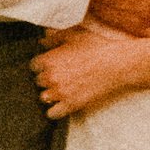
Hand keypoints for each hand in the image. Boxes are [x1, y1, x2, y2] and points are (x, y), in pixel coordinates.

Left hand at [32, 27, 146, 118]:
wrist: (116, 64)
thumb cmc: (97, 47)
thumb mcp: (75, 35)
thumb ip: (55, 37)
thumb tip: (43, 38)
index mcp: (49, 59)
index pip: (34, 66)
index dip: (42, 66)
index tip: (49, 66)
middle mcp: (51, 77)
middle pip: (38, 82)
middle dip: (47, 79)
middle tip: (59, 77)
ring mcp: (60, 92)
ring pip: (44, 97)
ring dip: (50, 94)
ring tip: (60, 90)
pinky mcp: (71, 104)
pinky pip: (52, 113)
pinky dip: (55, 110)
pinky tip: (61, 104)